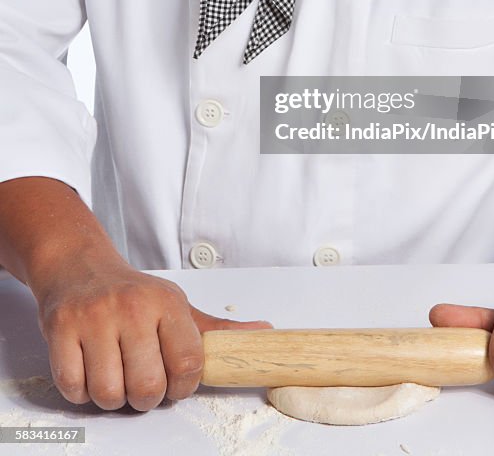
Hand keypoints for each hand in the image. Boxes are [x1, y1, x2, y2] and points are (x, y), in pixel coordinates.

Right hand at [35, 254, 271, 411]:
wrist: (80, 267)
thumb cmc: (132, 294)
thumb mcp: (177, 305)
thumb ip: (217, 330)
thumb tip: (262, 334)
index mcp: (166, 303)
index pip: (188, 363)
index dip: (183, 385)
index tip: (175, 380)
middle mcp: (132, 307)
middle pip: (147, 386)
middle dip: (145, 397)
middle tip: (140, 381)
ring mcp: (94, 318)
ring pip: (109, 393)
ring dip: (111, 396)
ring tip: (114, 373)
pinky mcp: (61, 329)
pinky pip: (74, 388)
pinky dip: (81, 391)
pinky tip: (88, 369)